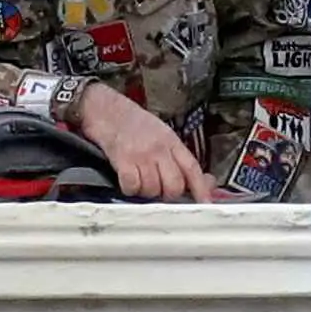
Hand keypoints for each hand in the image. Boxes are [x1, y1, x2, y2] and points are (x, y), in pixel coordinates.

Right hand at [74, 81, 212, 200]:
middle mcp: (159, 148)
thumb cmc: (131, 123)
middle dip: (165, 193)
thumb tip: (199, 178)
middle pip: (173, 185)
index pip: (192, 168)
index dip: (201, 188)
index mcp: (171, 141)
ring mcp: (142, 154)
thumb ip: (177, 157)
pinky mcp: (123, 160)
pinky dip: (129, 188)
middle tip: (156, 185)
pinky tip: (126, 178)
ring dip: (144, 190)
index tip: (206, 203)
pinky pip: (132, 187)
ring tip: (138, 177)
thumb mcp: (161, 133)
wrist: (104, 108)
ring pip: (152, 190)